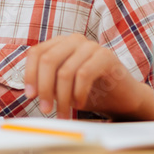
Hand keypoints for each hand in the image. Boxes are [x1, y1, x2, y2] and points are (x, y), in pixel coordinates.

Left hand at [24, 33, 153, 119]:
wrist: (123, 98)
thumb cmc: (89, 92)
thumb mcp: (62, 87)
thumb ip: (47, 84)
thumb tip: (30, 92)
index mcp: (59, 43)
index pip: (36, 53)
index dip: (30, 74)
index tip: (30, 95)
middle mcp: (73, 40)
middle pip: (48, 60)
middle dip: (44, 87)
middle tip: (45, 109)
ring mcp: (91, 46)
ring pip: (65, 71)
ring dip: (62, 97)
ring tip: (63, 112)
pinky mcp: (106, 56)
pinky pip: (84, 74)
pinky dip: (78, 93)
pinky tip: (79, 104)